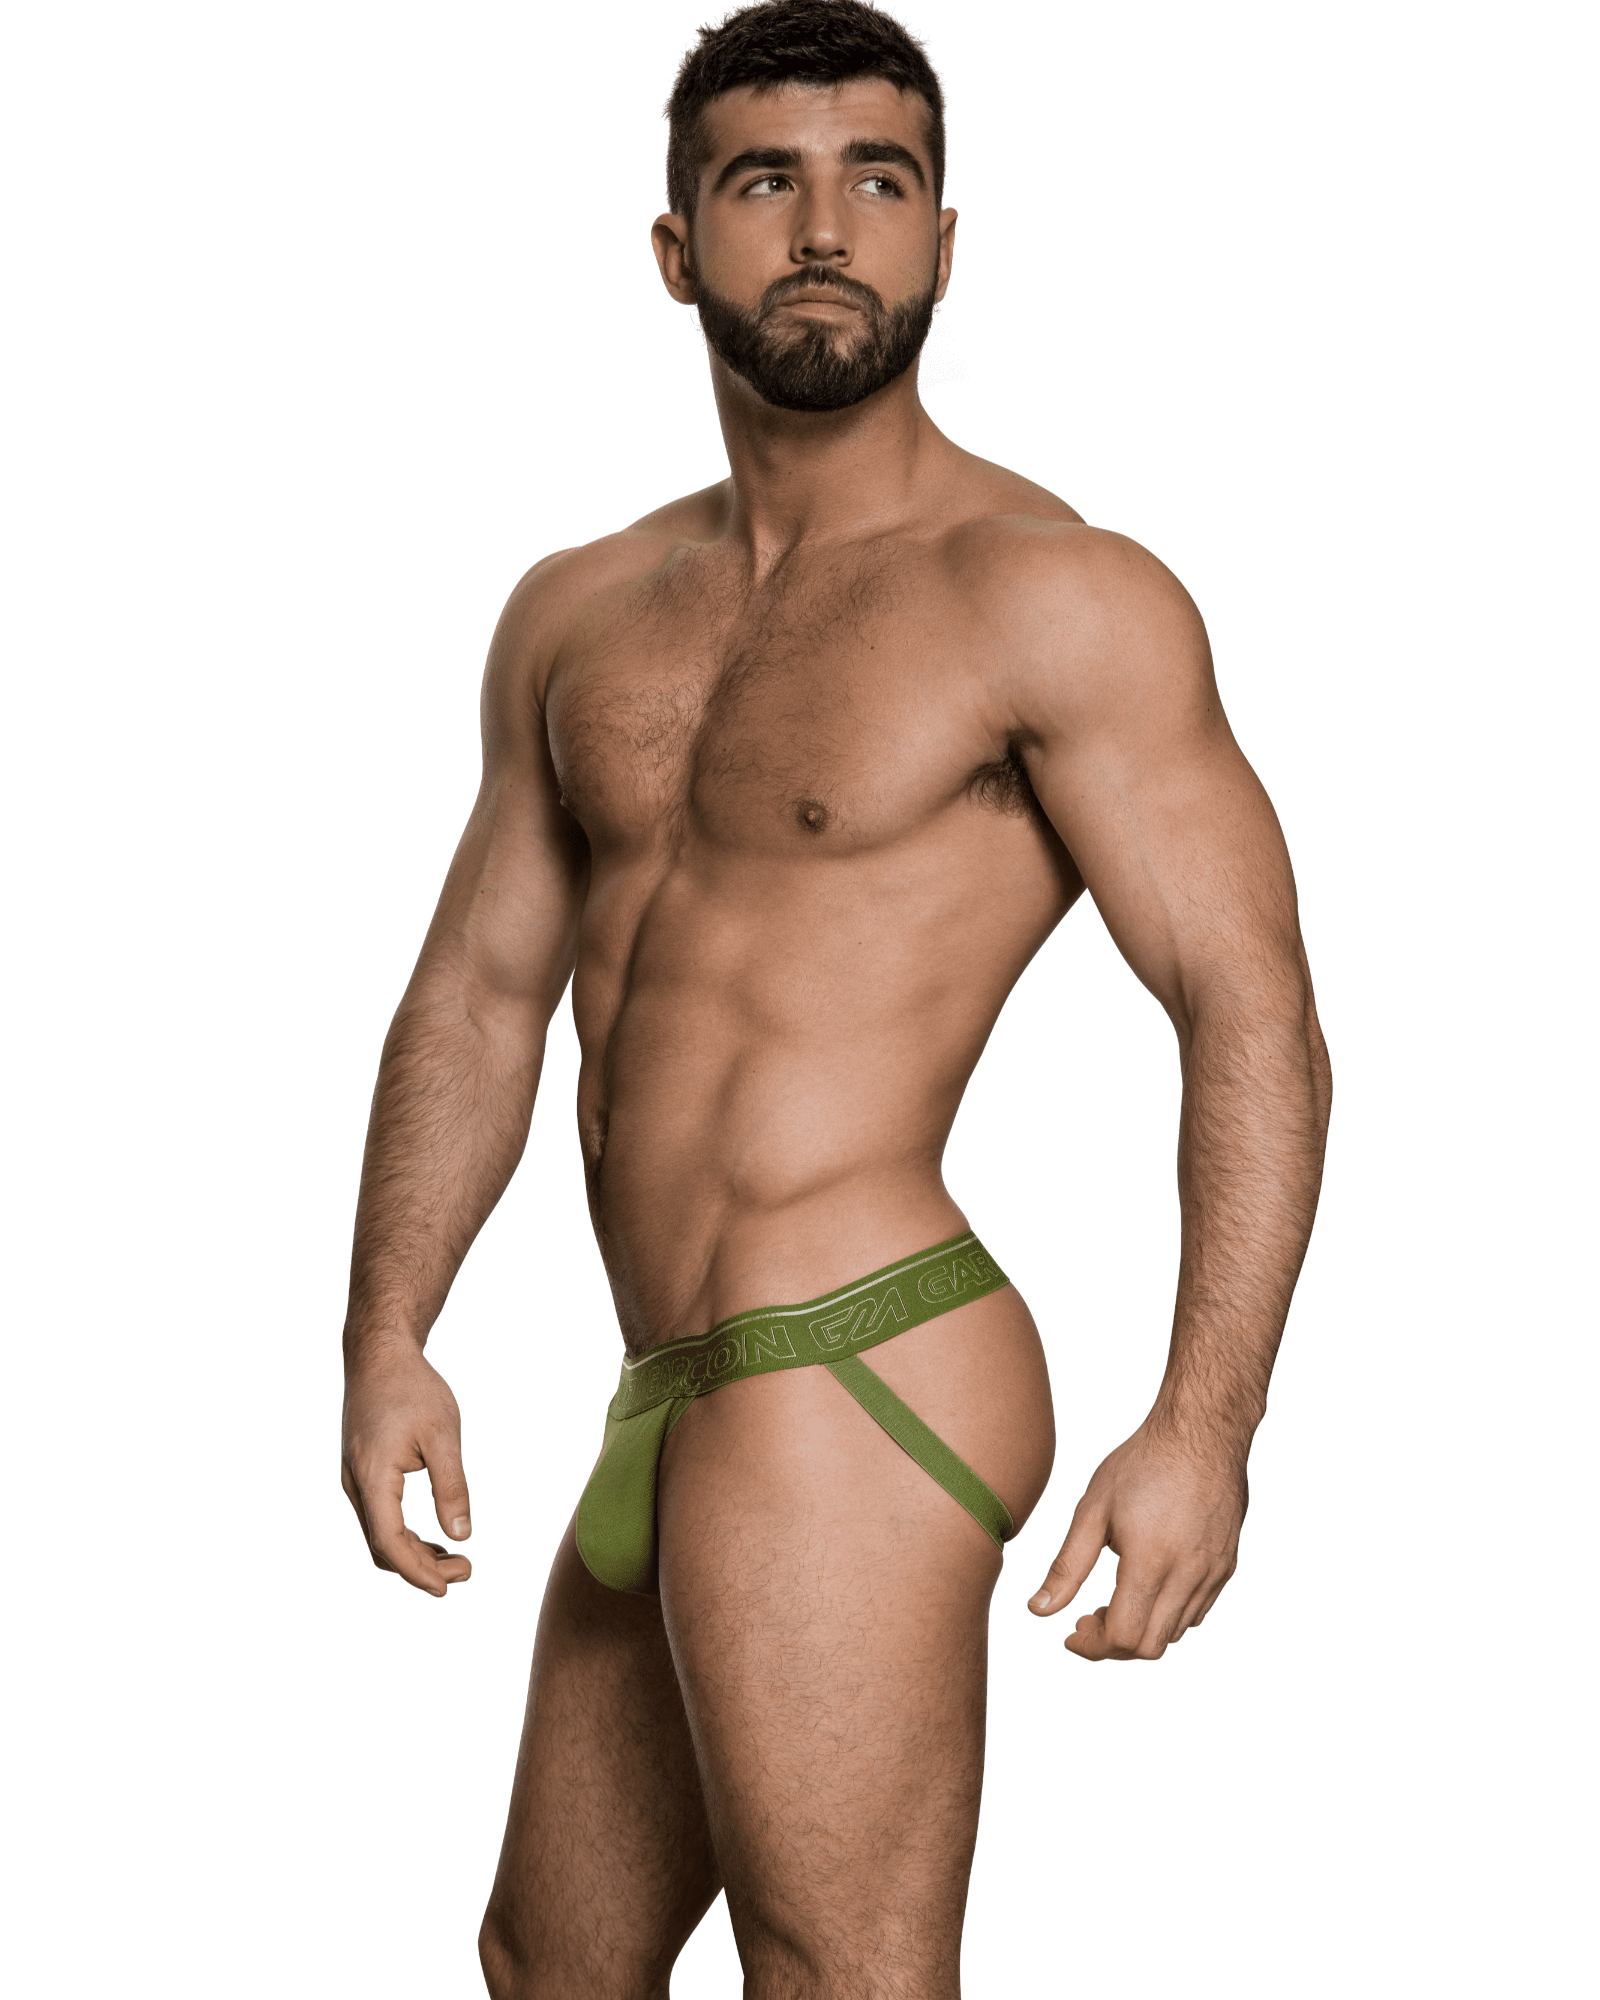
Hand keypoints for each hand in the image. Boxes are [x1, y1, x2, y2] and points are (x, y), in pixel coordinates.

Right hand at [341, 1338, 472, 1596]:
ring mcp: (354, 1480)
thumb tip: (462, 1537)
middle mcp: (356, 1485)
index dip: (418, 1571)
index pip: (390, 1542)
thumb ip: (452, 1488)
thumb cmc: (413, 1388)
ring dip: (413, 1555)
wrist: (379, 1355)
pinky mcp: (360, 1473)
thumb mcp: (443, 1436)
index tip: (449, 1587)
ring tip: (456, 1560)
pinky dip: (404, 1535)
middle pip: (382, 1547)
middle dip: (421, 1568)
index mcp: (373, 1477)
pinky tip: (434, 1537)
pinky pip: (378, 1518)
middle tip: (467, 1571)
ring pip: (378, 1535)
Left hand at [1028, 1420, 1245, 1659]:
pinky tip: (1147, 1588)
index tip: (1071, 1631)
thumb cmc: (1144, 1463)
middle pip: (1149, 1647)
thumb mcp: (1093, 1509)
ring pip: (1175, 1633)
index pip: (1121, 1637)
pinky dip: (1167, 1616)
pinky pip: (1197, 1613)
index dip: (1091, 1645)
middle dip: (1112, 1645)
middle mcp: (1188, 1576)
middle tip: (1087, 1618)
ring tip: (1114, 1601)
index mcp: (1150, 1563)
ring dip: (1141, 1631)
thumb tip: (1039, 1610)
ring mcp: (1212, 1574)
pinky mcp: (1226, 1566)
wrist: (1202, 1431)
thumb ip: (1066, 1566)